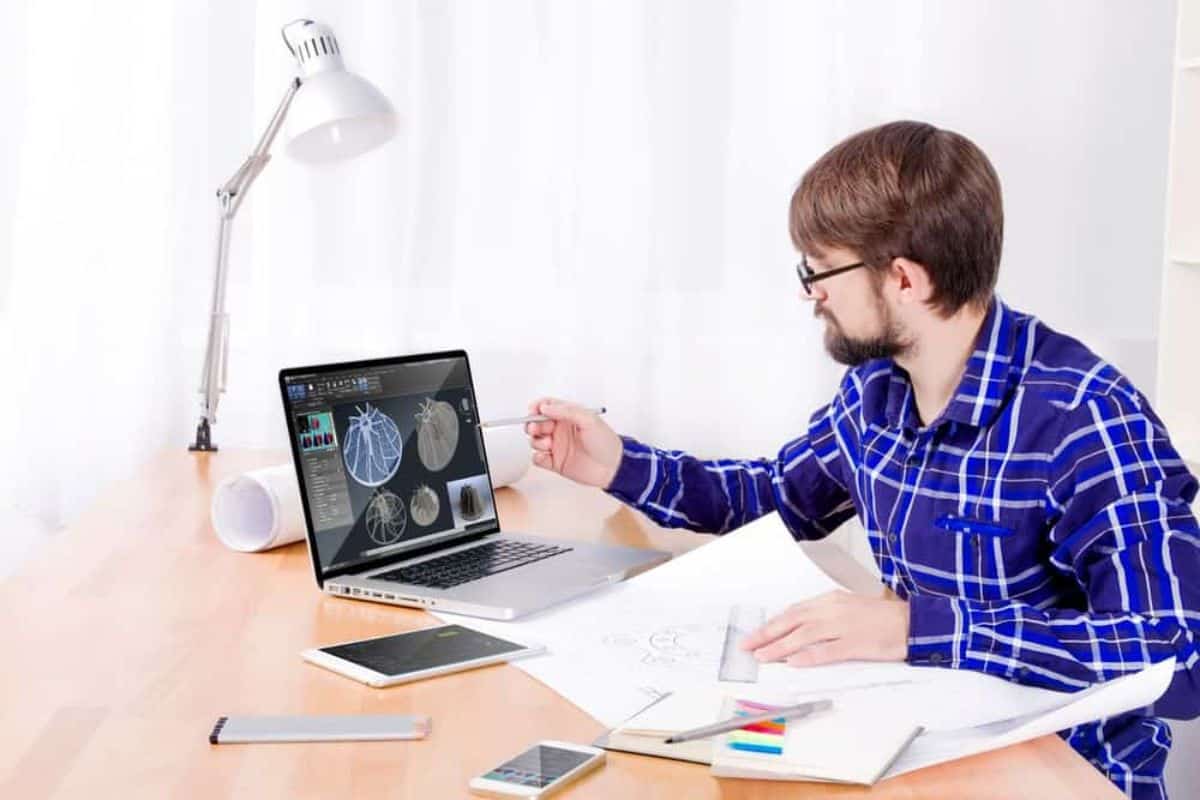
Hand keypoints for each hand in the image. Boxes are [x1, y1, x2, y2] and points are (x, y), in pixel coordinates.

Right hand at [525, 397, 622, 488]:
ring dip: (537, 441)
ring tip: (549, 444)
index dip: (537, 407)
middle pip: (536, 424)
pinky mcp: (555, 463)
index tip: (533, 410)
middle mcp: (560, 430)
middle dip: (532, 425)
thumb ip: (566, 411)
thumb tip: (546, 407)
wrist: (613, 467)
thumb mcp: (589, 420)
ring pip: (535, 441)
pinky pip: (538, 459)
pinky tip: (546, 456)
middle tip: (535, 429)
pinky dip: (538, 457)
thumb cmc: (606, 442)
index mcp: (568, 417)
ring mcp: (557, 446)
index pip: (546, 407)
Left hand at [739, 590, 909, 666]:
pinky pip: (827, 651)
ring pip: (804, 636)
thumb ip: (823, 617)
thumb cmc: (880, 618)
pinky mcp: (856, 643)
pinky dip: (808, 656)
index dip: (772, 624)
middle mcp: (832, 610)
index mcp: (829, 601)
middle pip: (792, 621)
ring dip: (780, 646)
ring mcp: (844, 626)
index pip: (793, 612)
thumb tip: (798, 631)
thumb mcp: (847, 609)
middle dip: (767, 634)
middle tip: (747, 645)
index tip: (755, 635)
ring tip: (762, 656)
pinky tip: (793, 662)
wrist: (912, 623)